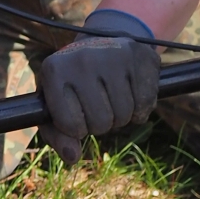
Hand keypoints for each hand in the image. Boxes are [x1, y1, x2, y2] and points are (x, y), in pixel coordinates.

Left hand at [38, 8, 160, 163]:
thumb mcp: (55, 104)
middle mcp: (82, 59)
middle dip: (101, 124)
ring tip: (112, 99)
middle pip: (101, 123)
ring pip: (125, 116)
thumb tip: (72, 157)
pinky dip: (140, 110)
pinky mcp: (142, 58)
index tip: (77, 116)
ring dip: (121, 117)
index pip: (71, 125)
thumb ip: (57, 135)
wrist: (104, 41)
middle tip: (98, 106)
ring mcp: (114, 55)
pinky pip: (145, 106)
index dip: (77, 128)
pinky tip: (130, 95)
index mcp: (54, 70)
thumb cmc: (74, 81)